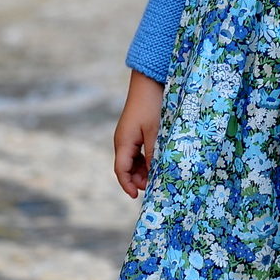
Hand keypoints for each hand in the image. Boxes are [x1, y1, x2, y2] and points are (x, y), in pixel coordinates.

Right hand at [113, 70, 164, 196]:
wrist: (148, 83)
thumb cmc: (151, 106)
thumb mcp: (155, 132)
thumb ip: (154, 154)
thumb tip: (154, 174)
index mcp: (123, 142)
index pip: (121, 170)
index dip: (128, 185)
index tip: (137, 196)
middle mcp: (122, 141)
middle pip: (126, 168)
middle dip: (138, 179)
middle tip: (156, 185)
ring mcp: (128, 136)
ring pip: (132, 161)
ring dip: (143, 170)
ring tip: (159, 175)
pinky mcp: (135, 132)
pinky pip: (137, 152)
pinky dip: (145, 160)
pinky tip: (158, 162)